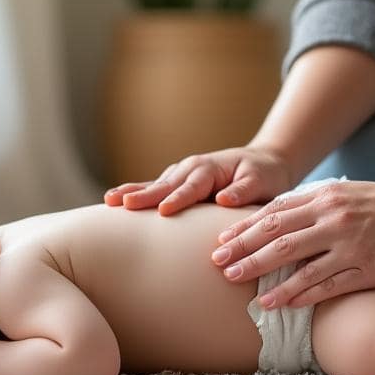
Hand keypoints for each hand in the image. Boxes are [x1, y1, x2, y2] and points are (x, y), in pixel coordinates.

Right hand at [104, 145, 292, 215]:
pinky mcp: (177, 183)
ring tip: (109, 201)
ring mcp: (181, 174)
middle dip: (143, 194)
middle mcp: (190, 169)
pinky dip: (135, 193)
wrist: (263, 163)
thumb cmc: (265, 176)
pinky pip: (154, 188)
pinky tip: (115, 202)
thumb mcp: (262, 182)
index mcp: (210, 169)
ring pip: (154, 185)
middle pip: (164, 185)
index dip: (177, 199)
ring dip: (131, 192)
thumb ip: (244, 191)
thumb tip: (223, 199)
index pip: (191, 188)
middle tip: (121, 204)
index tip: (163, 210)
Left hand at [211, 178, 374, 308]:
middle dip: (243, 251)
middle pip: (277, 236)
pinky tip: (281, 302)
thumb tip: (280, 216)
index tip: (220, 242)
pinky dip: (301, 293)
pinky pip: (327, 284)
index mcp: (326, 197)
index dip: (244, 229)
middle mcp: (334, 218)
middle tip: (217, 266)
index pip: (275, 213)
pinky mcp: (368, 267)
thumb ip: (316, 205)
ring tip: (240, 286)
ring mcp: (351, 244)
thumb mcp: (348, 194)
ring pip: (297, 262)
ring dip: (264, 276)